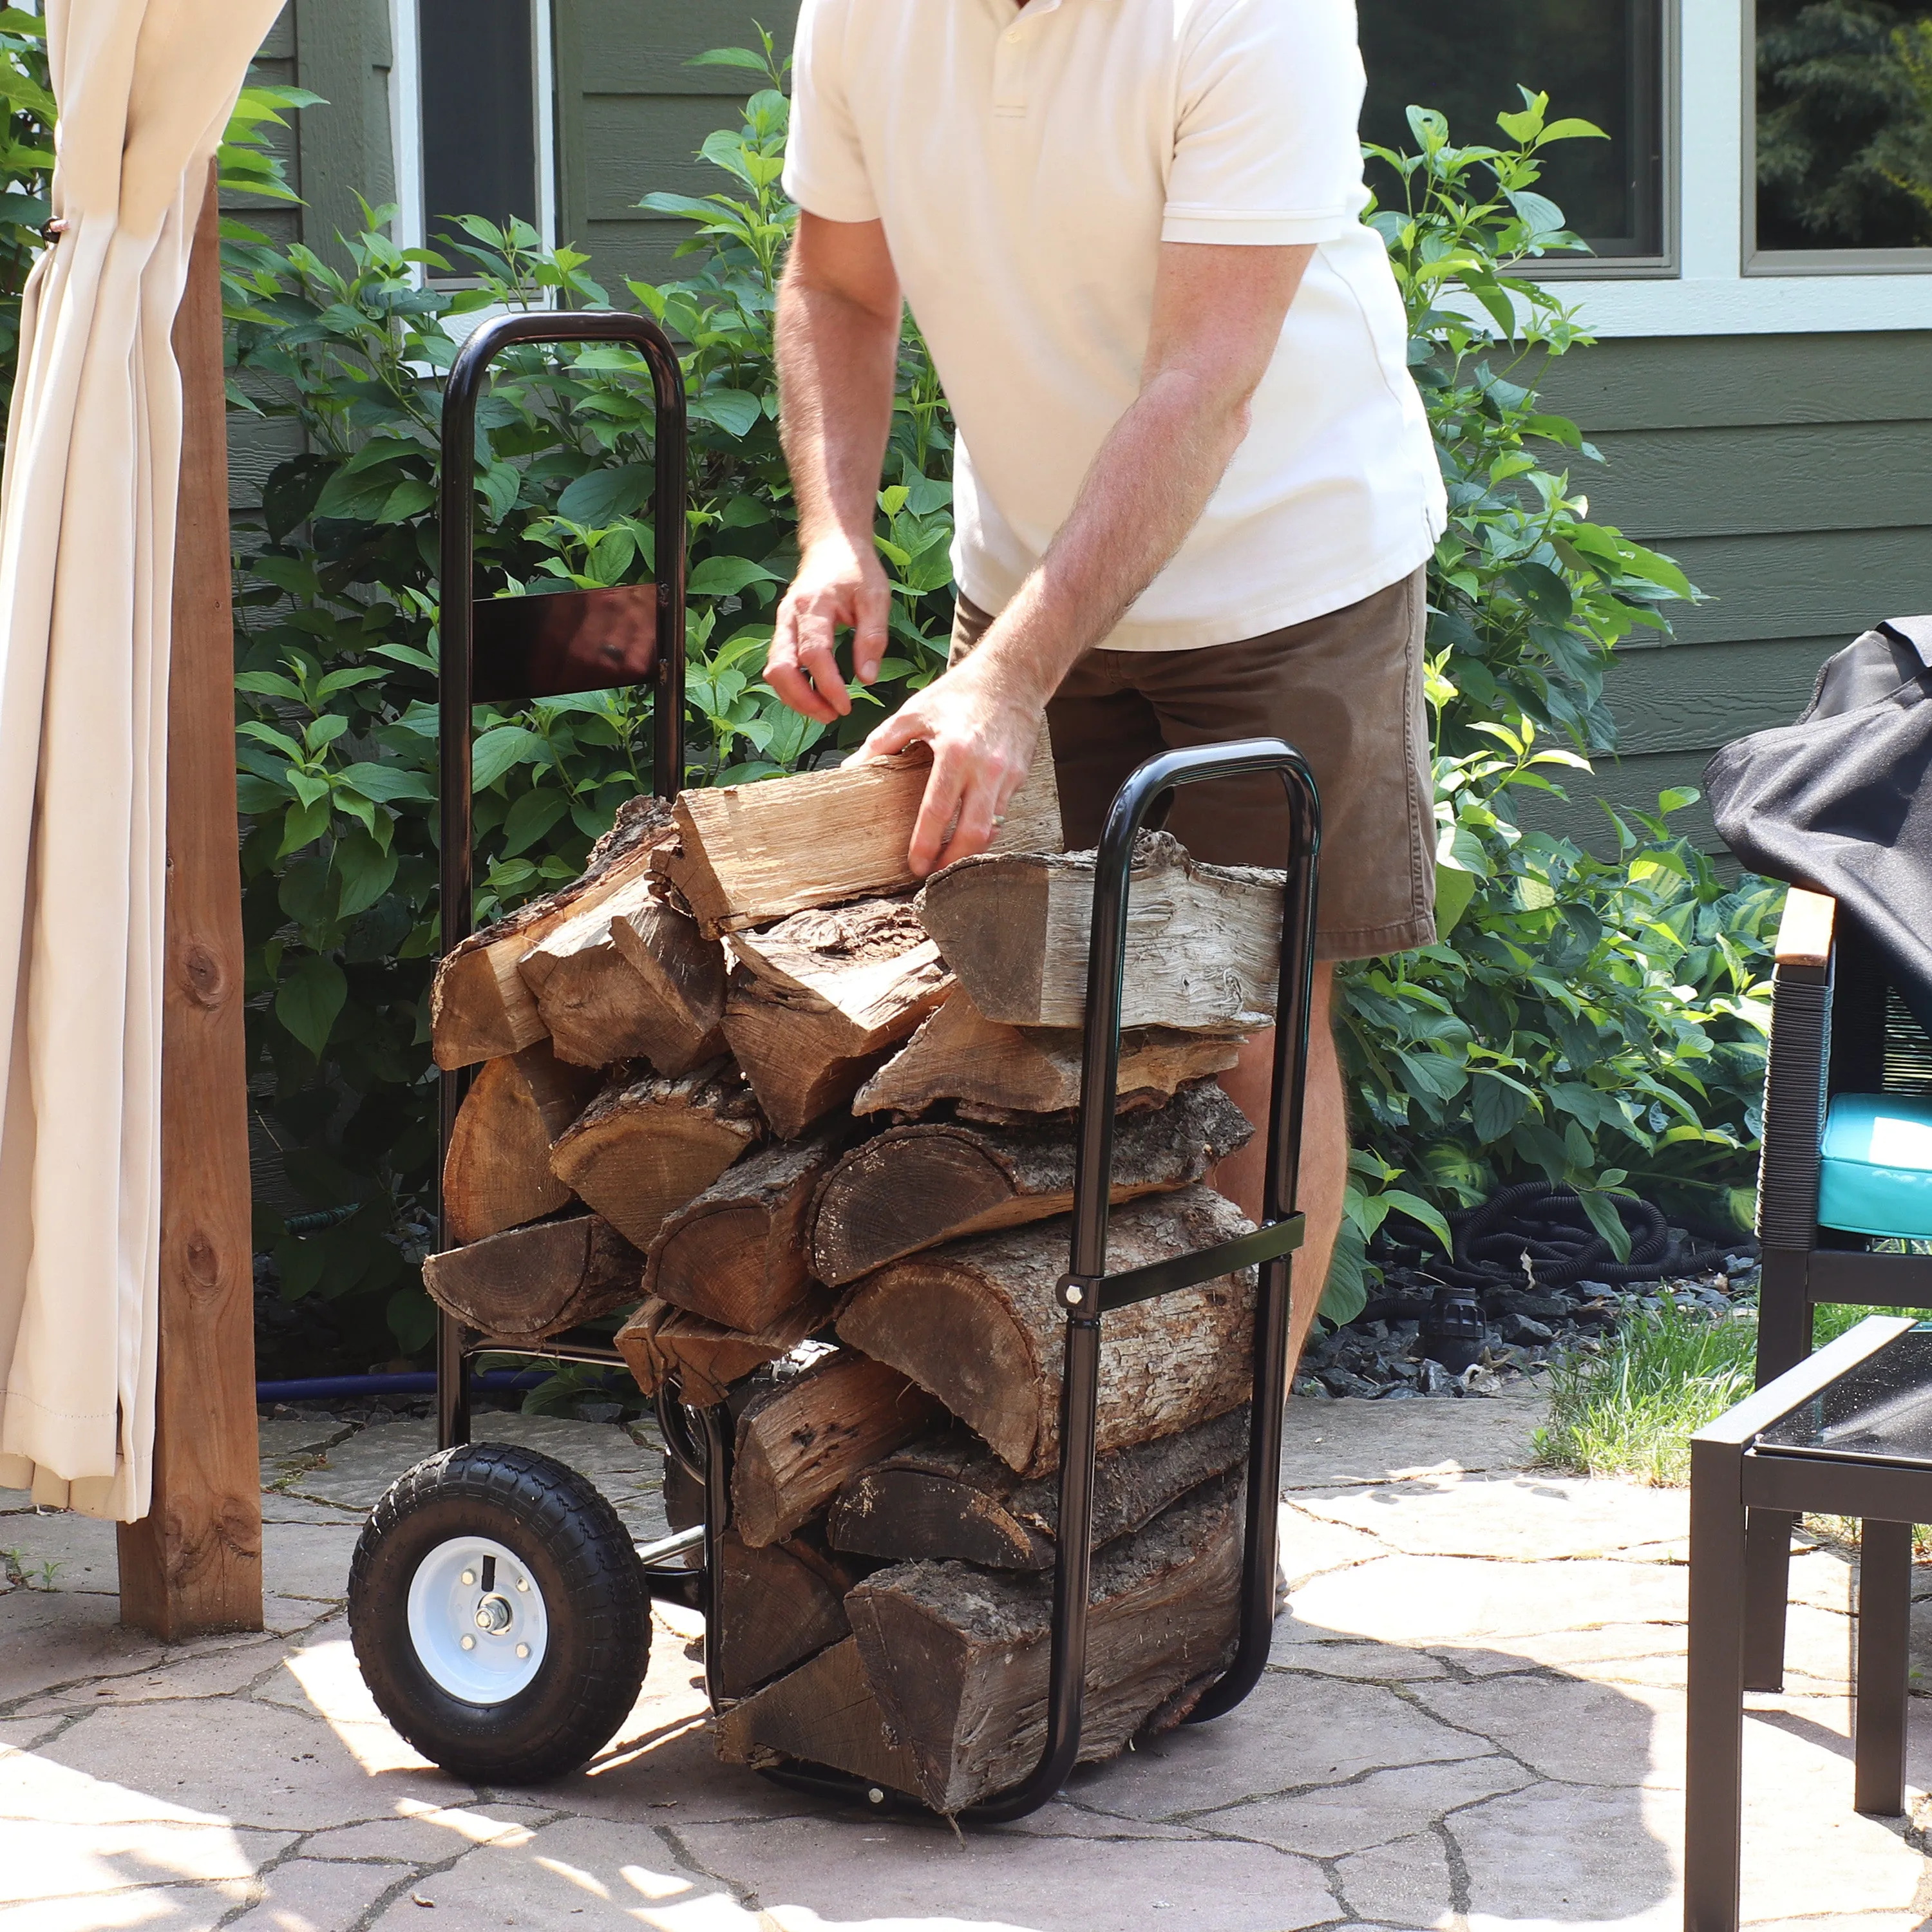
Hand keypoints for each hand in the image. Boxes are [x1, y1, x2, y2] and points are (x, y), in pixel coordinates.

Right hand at [766, 537, 890, 722]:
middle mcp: (789, 616)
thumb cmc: (856, 569)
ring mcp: (781, 623)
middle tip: (832, 716)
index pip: (813, 655)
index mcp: (813, 605)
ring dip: (795, 697)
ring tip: (825, 711)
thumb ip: (872, 639)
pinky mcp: (782, 629)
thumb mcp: (875, 598)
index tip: (845, 706)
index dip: (828, 685)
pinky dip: (792, 686)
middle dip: (803, 700)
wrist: (831, 543)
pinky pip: (778, 664)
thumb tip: (867, 679)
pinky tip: (814, 696)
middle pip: (781, 668)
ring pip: (774, 670)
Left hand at [852, 651, 1041, 876]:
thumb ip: (882, 743)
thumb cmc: (960, 692)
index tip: (914, 865)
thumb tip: (850, 769)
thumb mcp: (915, 711)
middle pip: (973, 833)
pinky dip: (984, 827)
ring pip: (992, 829)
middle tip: (933, 874)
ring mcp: (1008, 775)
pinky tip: (966, 831)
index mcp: (956, 753)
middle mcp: (987, 769)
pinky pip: (1001, 812)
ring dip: (970, 850)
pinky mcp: (1020, 776)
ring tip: (948, 860)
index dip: (926, 845)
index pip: (938, 812)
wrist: (1012, 675)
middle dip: (953, 862)